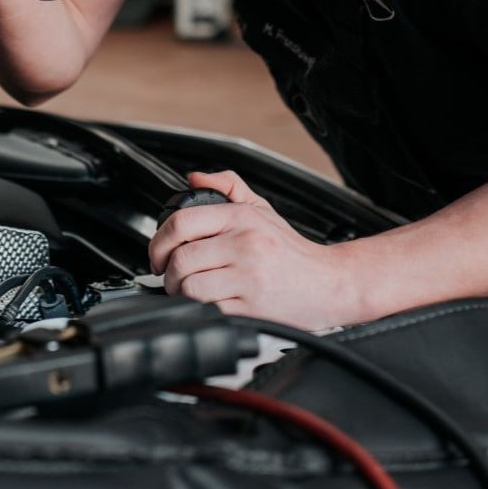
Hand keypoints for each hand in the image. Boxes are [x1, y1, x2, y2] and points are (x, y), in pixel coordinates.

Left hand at [148, 170, 354, 330]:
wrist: (328, 282)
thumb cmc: (292, 250)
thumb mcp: (261, 209)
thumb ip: (228, 186)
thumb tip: (194, 178)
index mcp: (241, 218)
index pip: (182, 222)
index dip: (159, 241)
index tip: (159, 254)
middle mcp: (244, 245)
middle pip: (180, 259)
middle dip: (167, 272)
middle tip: (172, 276)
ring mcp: (248, 278)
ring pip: (190, 287)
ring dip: (181, 293)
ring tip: (190, 290)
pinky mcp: (252, 308)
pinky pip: (209, 310)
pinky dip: (201, 309)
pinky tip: (209, 303)